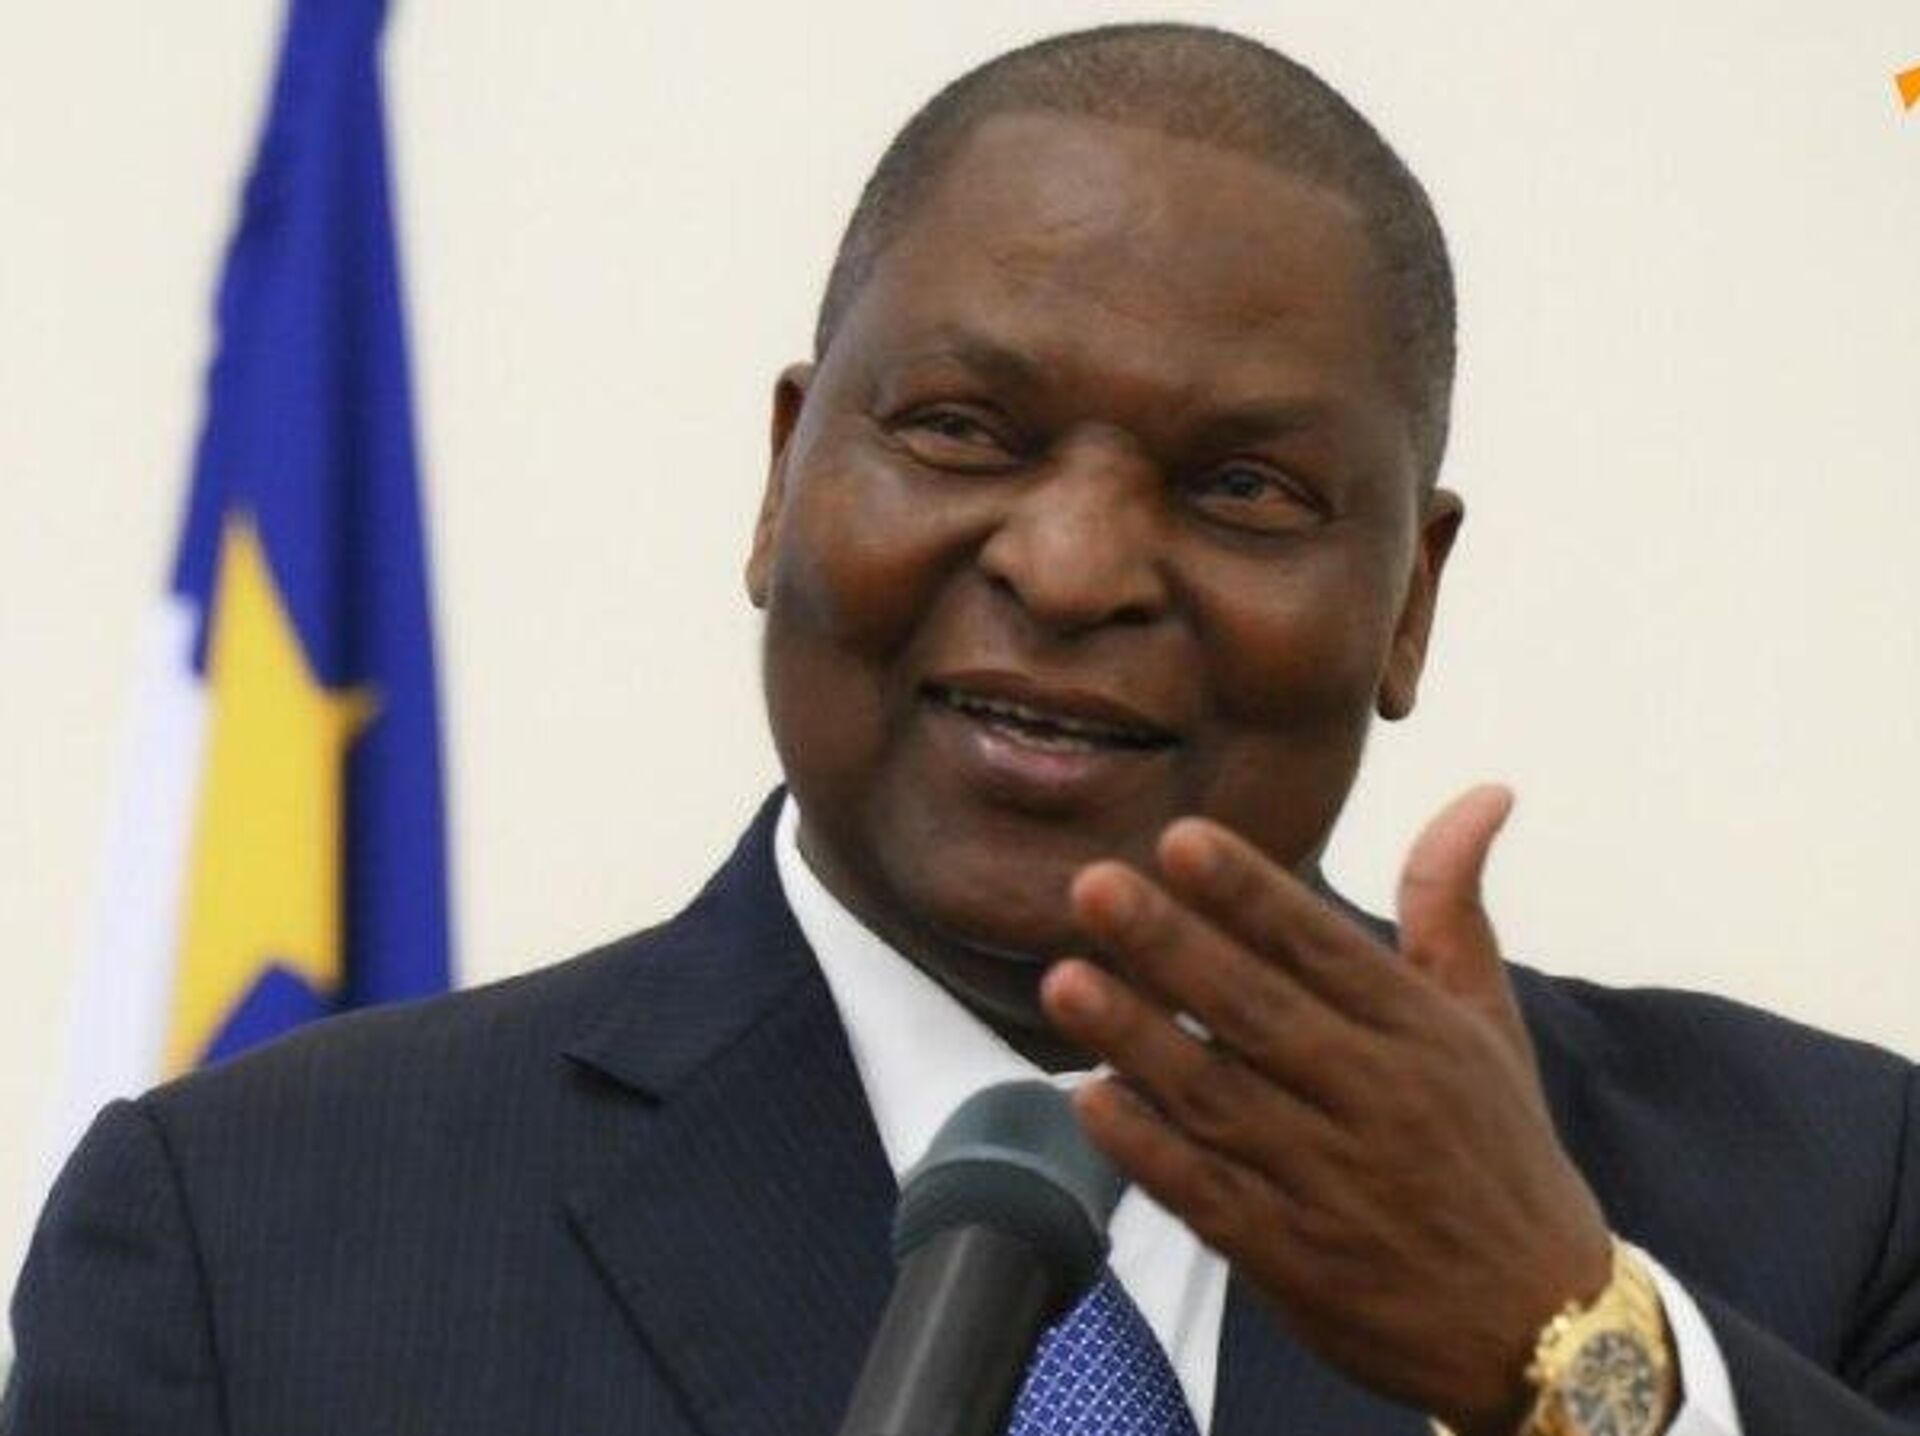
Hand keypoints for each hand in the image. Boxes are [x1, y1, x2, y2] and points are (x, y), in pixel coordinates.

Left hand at [1039, 787, 1612, 1435]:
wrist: (1540, 1328)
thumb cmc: (1498, 1150)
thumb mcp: (1488, 1024)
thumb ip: (1453, 908)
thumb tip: (1482, 792)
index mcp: (1420, 1034)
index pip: (1323, 949)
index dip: (1250, 894)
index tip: (1181, 839)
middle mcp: (1376, 1100)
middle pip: (1259, 1013)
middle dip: (1172, 948)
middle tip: (1093, 888)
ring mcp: (1330, 1183)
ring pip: (1220, 1100)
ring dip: (1138, 1040)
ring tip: (1066, 982)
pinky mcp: (1291, 1256)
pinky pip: (1207, 1196)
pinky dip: (1147, 1150)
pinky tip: (1089, 1100)